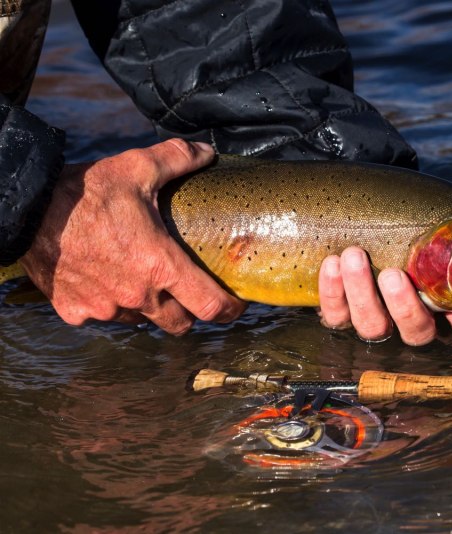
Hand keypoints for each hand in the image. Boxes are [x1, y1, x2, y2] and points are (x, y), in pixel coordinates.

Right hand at [20, 139, 246, 333]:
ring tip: (145, 280)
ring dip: (148, 307)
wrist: (26, 209)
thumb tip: (208, 152)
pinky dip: (109, 305)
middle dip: (190, 312)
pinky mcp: (75, 311)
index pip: (209, 306)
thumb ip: (178, 159)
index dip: (228, 310)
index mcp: (159, 265)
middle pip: (179, 324)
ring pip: (141, 321)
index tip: (234, 304)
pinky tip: (106, 280)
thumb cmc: (85, 191)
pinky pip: (102, 317)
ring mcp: (104, 307)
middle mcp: (136, 294)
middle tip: (190, 292)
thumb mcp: (137, 167)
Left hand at [318, 247, 451, 344]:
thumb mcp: (444, 241)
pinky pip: (334, 314)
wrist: (371, 225)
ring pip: (369, 325)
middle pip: (412, 332)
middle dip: (402, 305)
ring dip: (361, 291)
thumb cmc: (416, 235)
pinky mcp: (340, 314)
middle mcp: (406, 324)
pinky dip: (331, 290)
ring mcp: (373, 320)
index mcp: (438, 309)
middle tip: (393, 274)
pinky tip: (332, 262)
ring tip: (353, 255)